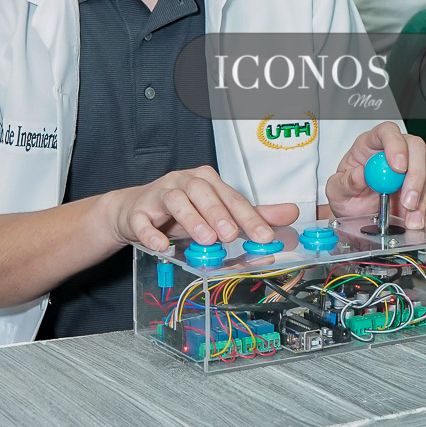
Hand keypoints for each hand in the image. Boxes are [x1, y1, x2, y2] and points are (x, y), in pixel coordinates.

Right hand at [104, 166, 298, 252]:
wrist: (135, 211)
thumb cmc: (181, 212)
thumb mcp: (217, 213)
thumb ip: (252, 214)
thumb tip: (290, 213)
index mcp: (207, 180)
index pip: (231, 197)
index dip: (248, 217)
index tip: (264, 236)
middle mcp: (183, 181)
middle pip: (202, 192)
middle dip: (218, 213)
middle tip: (231, 235)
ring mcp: (159, 194)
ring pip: (174, 200)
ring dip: (191, 220)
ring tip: (205, 240)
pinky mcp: (137, 211)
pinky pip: (142, 220)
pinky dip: (151, 232)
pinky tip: (162, 245)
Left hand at [324, 122, 425, 230]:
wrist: (358, 209)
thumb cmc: (348, 192)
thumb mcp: (336, 190)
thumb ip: (345, 182)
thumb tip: (360, 175)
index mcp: (370, 143)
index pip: (387, 132)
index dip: (395, 145)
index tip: (398, 168)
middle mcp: (394, 146)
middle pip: (414, 146)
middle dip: (415, 176)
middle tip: (408, 203)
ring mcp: (413, 159)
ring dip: (424, 196)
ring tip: (412, 219)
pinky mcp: (425, 174)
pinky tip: (419, 217)